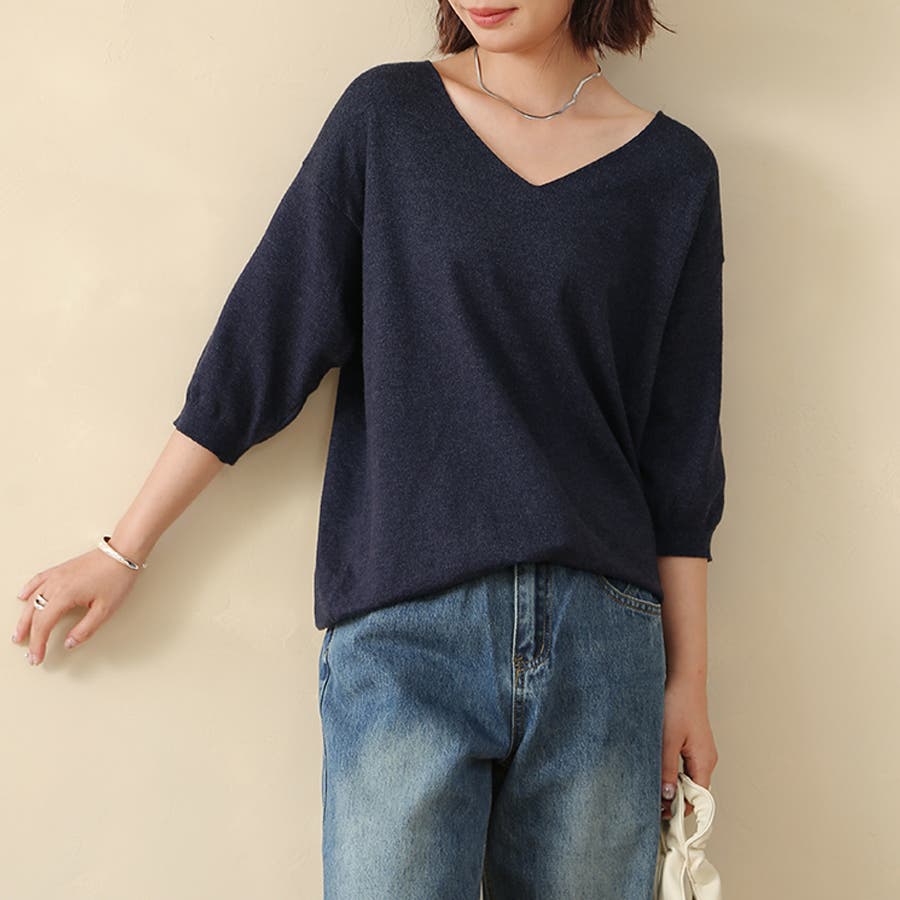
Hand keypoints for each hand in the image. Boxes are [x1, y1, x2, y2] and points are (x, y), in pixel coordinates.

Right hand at [12, 547, 140, 664]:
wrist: (122, 554)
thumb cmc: (116, 578)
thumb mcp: (105, 610)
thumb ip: (85, 629)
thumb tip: (69, 643)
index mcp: (65, 595)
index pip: (43, 625)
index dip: (38, 644)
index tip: (37, 658)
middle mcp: (55, 584)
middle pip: (34, 614)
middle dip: (30, 635)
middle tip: (29, 652)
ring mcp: (56, 575)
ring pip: (32, 599)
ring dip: (24, 618)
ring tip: (20, 633)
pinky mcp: (60, 569)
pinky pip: (37, 580)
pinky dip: (28, 590)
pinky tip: (22, 597)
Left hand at [660, 676, 717, 819]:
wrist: (683, 678)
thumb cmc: (678, 704)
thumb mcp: (667, 740)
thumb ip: (666, 769)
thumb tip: (666, 797)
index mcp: (704, 762)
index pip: (698, 800)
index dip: (681, 812)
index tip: (662, 819)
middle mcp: (706, 759)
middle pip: (693, 792)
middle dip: (674, 801)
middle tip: (651, 805)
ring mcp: (699, 752)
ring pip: (687, 779)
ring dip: (672, 786)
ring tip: (651, 790)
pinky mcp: (692, 743)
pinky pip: (684, 767)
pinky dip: (672, 773)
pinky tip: (657, 771)